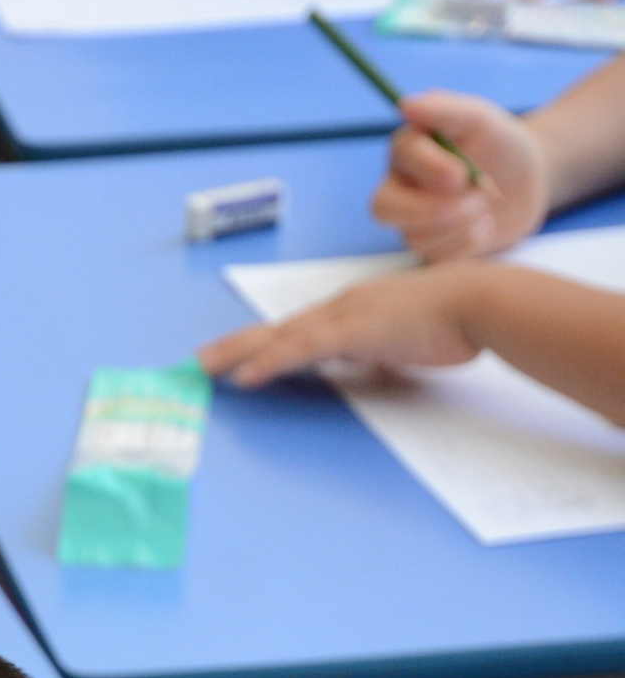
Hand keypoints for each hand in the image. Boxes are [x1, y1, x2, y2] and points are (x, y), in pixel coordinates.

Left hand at [199, 261, 491, 387]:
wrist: (479, 301)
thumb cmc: (452, 320)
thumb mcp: (403, 340)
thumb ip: (378, 351)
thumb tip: (367, 364)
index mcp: (352, 310)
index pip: (296, 328)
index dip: (262, 342)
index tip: (233, 355)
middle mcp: (341, 307)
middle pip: (277, 329)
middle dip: (235, 345)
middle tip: (199, 361)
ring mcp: (346, 317)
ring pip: (282, 337)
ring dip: (240, 353)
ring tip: (205, 368)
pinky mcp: (357, 331)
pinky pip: (304, 350)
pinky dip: (272, 362)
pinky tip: (247, 375)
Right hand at [372, 93, 549, 260]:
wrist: (528, 181)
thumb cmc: (501, 144)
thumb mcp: (480, 119)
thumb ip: (445, 109)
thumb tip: (404, 104)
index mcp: (409, 149)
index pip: (401, 158)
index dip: (428, 168)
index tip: (461, 174)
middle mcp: (401, 187)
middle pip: (384, 208)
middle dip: (427, 210)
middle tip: (473, 203)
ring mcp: (412, 221)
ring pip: (413, 235)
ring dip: (457, 224)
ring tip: (486, 207)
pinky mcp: (430, 249)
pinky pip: (435, 256)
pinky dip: (466, 243)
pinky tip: (485, 226)